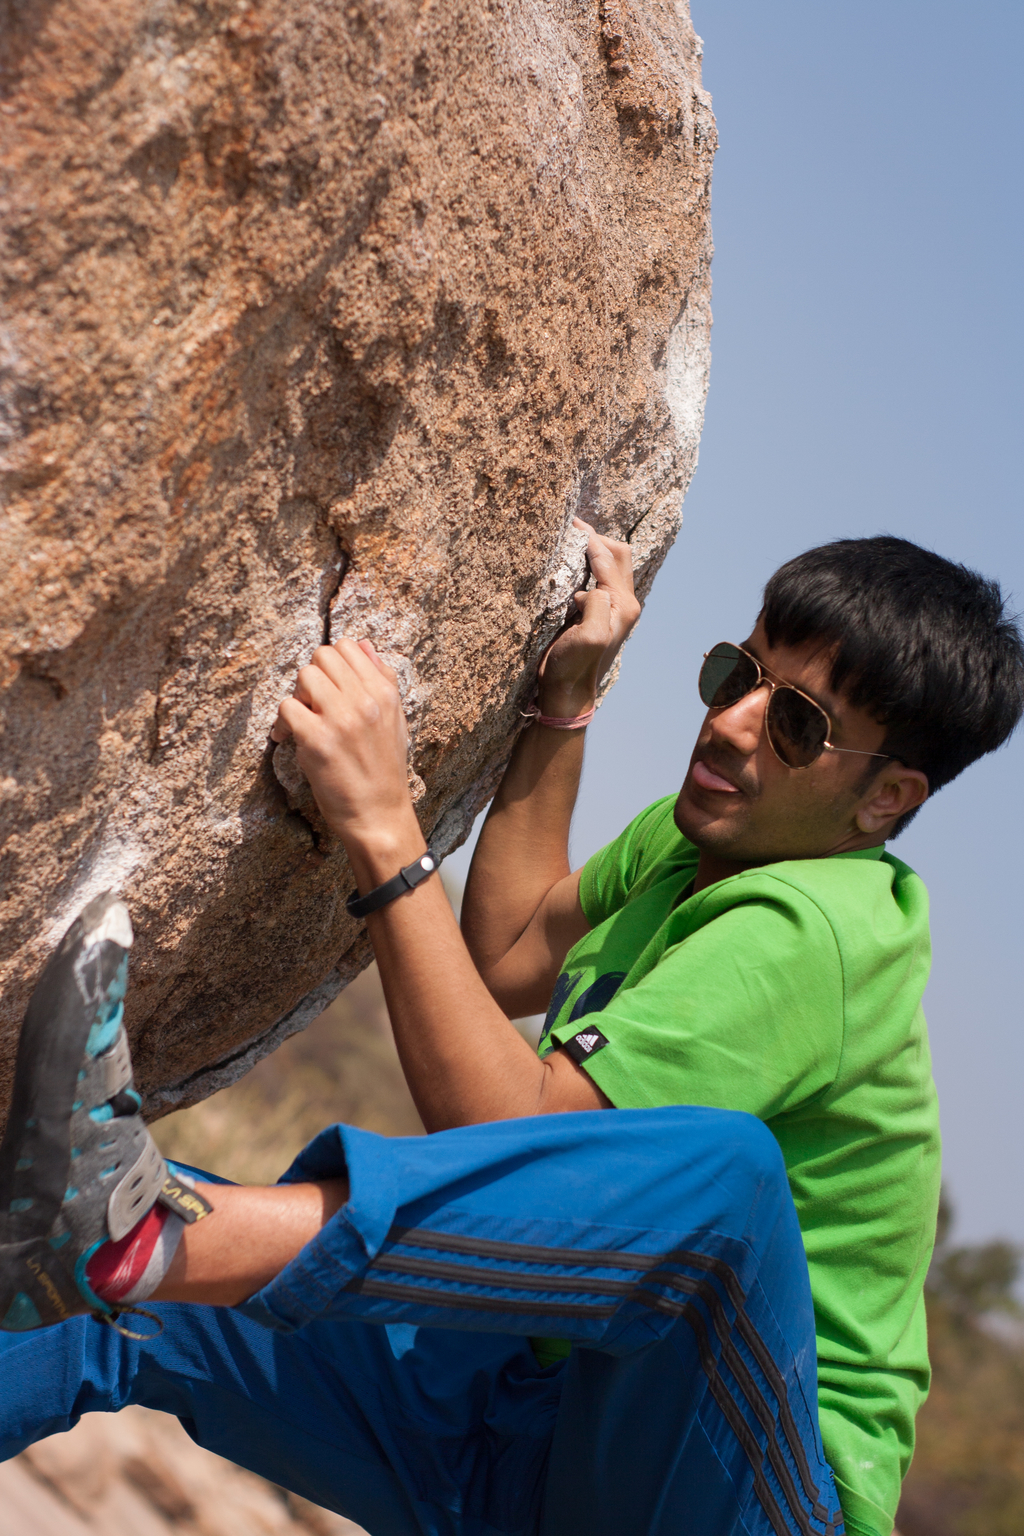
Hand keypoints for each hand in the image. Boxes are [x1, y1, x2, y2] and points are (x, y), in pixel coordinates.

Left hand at [270, 639, 420, 858]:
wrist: (380, 816)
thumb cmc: (385, 770)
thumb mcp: (395, 720)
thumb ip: (382, 679)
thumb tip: (364, 645)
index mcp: (385, 692)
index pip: (348, 646)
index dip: (331, 664)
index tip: (328, 688)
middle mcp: (365, 700)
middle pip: (321, 656)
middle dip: (312, 677)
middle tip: (312, 704)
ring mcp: (341, 719)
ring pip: (303, 676)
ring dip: (298, 697)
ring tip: (302, 720)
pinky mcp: (317, 741)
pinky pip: (287, 708)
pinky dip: (282, 723)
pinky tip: (288, 739)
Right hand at [537, 518, 640, 714]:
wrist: (567, 694)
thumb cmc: (573, 668)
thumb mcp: (589, 637)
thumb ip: (597, 604)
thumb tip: (590, 588)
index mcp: (624, 605)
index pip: (608, 558)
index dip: (589, 538)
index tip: (569, 522)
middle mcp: (624, 604)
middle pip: (618, 555)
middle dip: (595, 538)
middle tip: (570, 528)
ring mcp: (612, 608)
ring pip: (609, 564)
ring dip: (592, 550)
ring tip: (569, 539)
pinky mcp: (598, 613)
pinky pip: (597, 578)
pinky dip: (586, 564)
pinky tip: (569, 562)